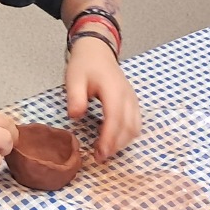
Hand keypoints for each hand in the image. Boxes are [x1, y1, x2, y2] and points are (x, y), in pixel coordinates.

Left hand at [63, 37, 140, 160]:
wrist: (97, 51)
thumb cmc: (85, 65)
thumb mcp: (74, 78)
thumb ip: (75, 97)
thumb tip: (75, 117)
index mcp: (114, 90)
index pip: (115, 118)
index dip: (109, 138)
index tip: (100, 153)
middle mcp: (128, 97)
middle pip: (128, 127)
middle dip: (115, 145)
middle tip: (99, 158)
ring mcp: (133, 100)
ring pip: (135, 128)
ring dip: (122, 143)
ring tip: (104, 152)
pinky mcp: (133, 103)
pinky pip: (136, 123)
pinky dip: (127, 136)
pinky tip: (113, 141)